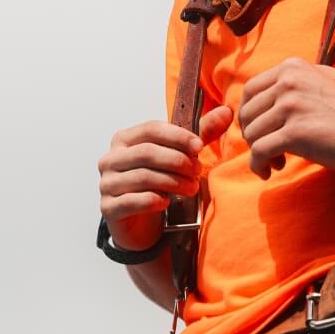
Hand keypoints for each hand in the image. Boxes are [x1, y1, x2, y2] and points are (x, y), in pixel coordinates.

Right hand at [97, 106, 232, 249]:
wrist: (140, 221)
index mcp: (125, 139)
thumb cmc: (158, 181)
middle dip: (178, 161)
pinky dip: (153, 200)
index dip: (178, 136)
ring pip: (143, 177)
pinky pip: (131, 200)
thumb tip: (227, 112)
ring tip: (191, 188)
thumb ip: (201, 134)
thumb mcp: (180, 155)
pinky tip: (167, 202)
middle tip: (198, 171)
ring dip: (172, 182)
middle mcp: (111, 158)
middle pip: (147, 152)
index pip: (152, 129)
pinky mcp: (108, 207)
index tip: (200, 147)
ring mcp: (107, 183)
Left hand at [239, 58, 334, 178]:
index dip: (248, 113)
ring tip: (276, 162)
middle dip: (251, 135)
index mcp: (292, 68)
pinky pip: (259, 152)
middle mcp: (288, 82)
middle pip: (247, 113)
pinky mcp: (294, 133)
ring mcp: (290, 106)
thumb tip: (278, 93)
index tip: (257, 129)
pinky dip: (258, 165)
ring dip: (258, 153)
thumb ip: (301, 82)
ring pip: (251, 134)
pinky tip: (269, 171)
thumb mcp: (326, 80)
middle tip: (267, 149)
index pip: (250, 89)